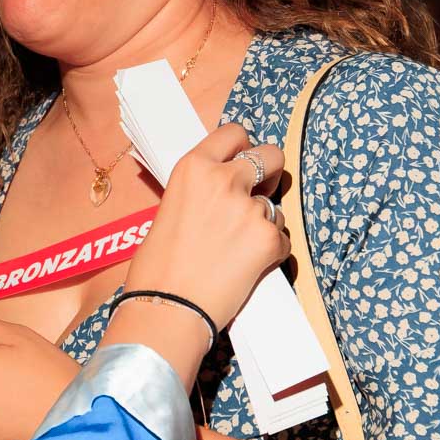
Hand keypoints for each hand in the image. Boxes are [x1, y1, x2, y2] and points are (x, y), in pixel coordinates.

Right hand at [125, 123, 286, 333]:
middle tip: (258, 191)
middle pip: (271, 155)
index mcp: (194, 167)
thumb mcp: (170, 208)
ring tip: (238, 247)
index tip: (244, 159)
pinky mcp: (267, 239)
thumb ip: (200, 190)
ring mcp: (249, 209)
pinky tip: (247, 265)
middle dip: (270, 172)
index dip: (243, 146)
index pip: (234, 133)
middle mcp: (224, 180)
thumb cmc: (158, 266)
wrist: (167, 307)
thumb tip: (224, 191)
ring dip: (264, 222)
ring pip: (275, 205)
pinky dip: (270, 251)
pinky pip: (281, 238)